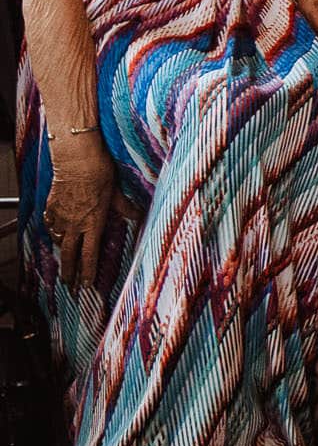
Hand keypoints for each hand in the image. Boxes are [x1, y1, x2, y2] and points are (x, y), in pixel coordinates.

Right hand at [44, 132, 135, 287]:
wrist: (77, 160)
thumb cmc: (101, 173)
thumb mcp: (117, 192)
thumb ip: (126, 208)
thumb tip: (139, 216)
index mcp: (93, 223)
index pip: (90, 255)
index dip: (88, 272)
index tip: (86, 285)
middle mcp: (75, 224)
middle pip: (70, 255)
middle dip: (69, 272)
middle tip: (68, 285)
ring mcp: (61, 217)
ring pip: (60, 241)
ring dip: (64, 251)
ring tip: (66, 260)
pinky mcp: (51, 208)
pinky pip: (50, 226)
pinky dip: (54, 232)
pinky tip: (57, 233)